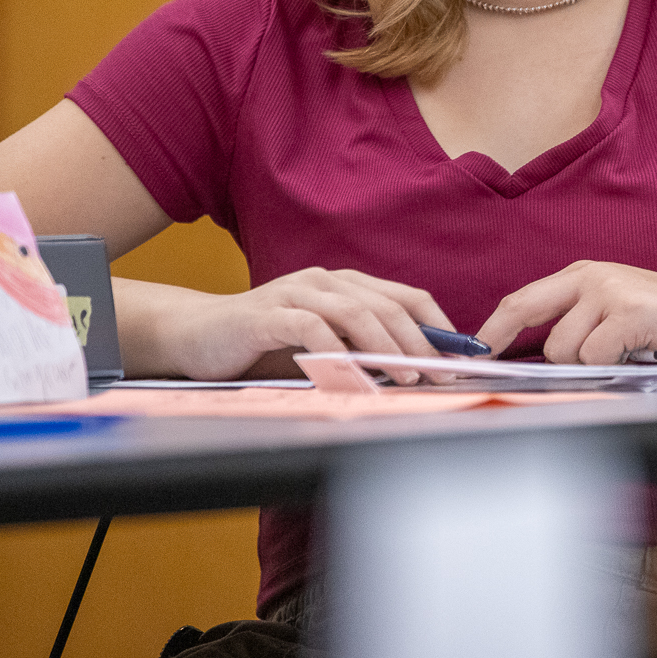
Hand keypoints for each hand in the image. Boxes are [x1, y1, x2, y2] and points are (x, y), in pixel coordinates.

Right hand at [156, 267, 459, 382]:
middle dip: (422, 342)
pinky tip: (354, 375)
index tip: (462, 358)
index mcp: (345, 285)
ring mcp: (296, 293)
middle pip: (389, 306)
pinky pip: (311, 328)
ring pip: (356, 313)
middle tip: (442, 374)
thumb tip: (415, 373)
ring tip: (409, 375)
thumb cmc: (263, 345)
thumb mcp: (322, 346)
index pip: (406, 298)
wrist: (194, 335)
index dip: (438, 326)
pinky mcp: (268, 314)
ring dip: (387, 347)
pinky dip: (337, 351)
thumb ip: (360, 351)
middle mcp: (325, 282)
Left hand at [475, 260, 656, 367]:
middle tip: (565, 369)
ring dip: (593, 367)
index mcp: (584, 276)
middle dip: (542, 358)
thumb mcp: (618, 312)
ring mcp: (611, 293)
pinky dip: (616, 368)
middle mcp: (592, 278)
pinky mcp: (631, 314)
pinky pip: (596, 359)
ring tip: (628, 356)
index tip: (471, 357)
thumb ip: (581, 325)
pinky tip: (642, 356)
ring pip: (565, 352)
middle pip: (533, 325)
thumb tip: (537, 362)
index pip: (521, 302)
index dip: (490, 330)